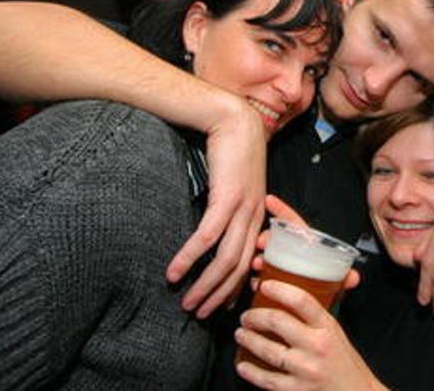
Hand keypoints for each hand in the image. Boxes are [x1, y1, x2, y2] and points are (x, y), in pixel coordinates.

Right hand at [165, 98, 266, 317]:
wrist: (233, 120)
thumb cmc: (231, 150)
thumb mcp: (235, 185)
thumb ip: (228, 207)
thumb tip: (210, 228)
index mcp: (258, 216)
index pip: (249, 262)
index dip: (234, 287)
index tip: (219, 305)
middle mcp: (255, 217)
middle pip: (239, 269)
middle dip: (218, 296)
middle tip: (198, 314)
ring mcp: (244, 209)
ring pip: (225, 260)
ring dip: (204, 285)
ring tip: (186, 303)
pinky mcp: (227, 198)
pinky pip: (207, 237)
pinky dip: (190, 258)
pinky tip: (175, 272)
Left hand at [235, 280, 386, 390]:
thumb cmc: (345, 362)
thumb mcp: (335, 332)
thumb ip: (315, 316)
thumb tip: (287, 298)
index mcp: (328, 327)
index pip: (301, 300)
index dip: (279, 289)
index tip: (265, 285)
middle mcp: (317, 346)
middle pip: (277, 321)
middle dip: (254, 316)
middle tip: (246, 316)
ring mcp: (306, 369)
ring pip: (268, 350)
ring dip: (248, 339)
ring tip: (241, 334)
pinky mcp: (297, 390)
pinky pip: (267, 379)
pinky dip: (251, 371)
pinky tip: (242, 364)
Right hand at [250, 195, 360, 291]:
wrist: (314, 317)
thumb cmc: (324, 293)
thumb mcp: (334, 283)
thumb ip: (343, 278)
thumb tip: (354, 277)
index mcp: (307, 248)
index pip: (294, 223)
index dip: (282, 210)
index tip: (269, 200)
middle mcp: (291, 254)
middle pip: (276, 239)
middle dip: (266, 238)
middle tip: (260, 243)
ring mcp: (279, 267)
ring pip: (266, 257)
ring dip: (259, 258)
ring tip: (257, 264)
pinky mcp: (271, 282)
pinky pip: (261, 276)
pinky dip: (256, 277)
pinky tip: (255, 282)